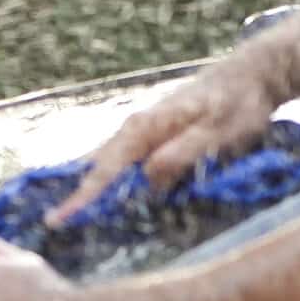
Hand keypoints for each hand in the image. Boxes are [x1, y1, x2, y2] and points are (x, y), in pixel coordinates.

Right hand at [47, 64, 275, 224]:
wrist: (249, 75)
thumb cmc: (236, 105)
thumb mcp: (216, 132)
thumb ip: (182, 154)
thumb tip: (147, 177)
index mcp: (144, 128)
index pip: (105, 170)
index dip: (81, 197)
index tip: (55, 219)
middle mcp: (135, 128)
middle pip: (97, 167)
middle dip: (75, 196)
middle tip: (49, 225)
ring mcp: (143, 131)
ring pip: (107, 164)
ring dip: (89, 188)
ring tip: (67, 213)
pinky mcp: (153, 135)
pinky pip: (121, 161)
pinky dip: (107, 178)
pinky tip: (103, 193)